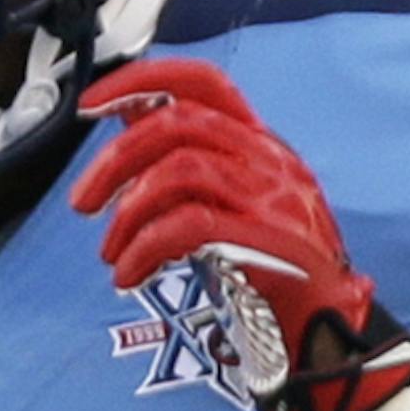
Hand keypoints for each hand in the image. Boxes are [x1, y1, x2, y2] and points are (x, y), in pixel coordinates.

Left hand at [72, 55, 409, 410]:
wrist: (328, 330)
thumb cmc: (274, 271)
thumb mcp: (230, 205)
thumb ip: (186, 166)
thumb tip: (128, 123)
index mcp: (259, 143)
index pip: (204, 83)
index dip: (143, 80)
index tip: (92, 102)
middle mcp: (268, 159)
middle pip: (178, 124)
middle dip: (114, 161)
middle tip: (82, 203)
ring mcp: (271, 197)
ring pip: (179, 171)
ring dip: (127, 214)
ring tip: (112, 254)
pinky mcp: (268, 240)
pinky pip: (190, 226)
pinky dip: (144, 249)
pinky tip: (130, 275)